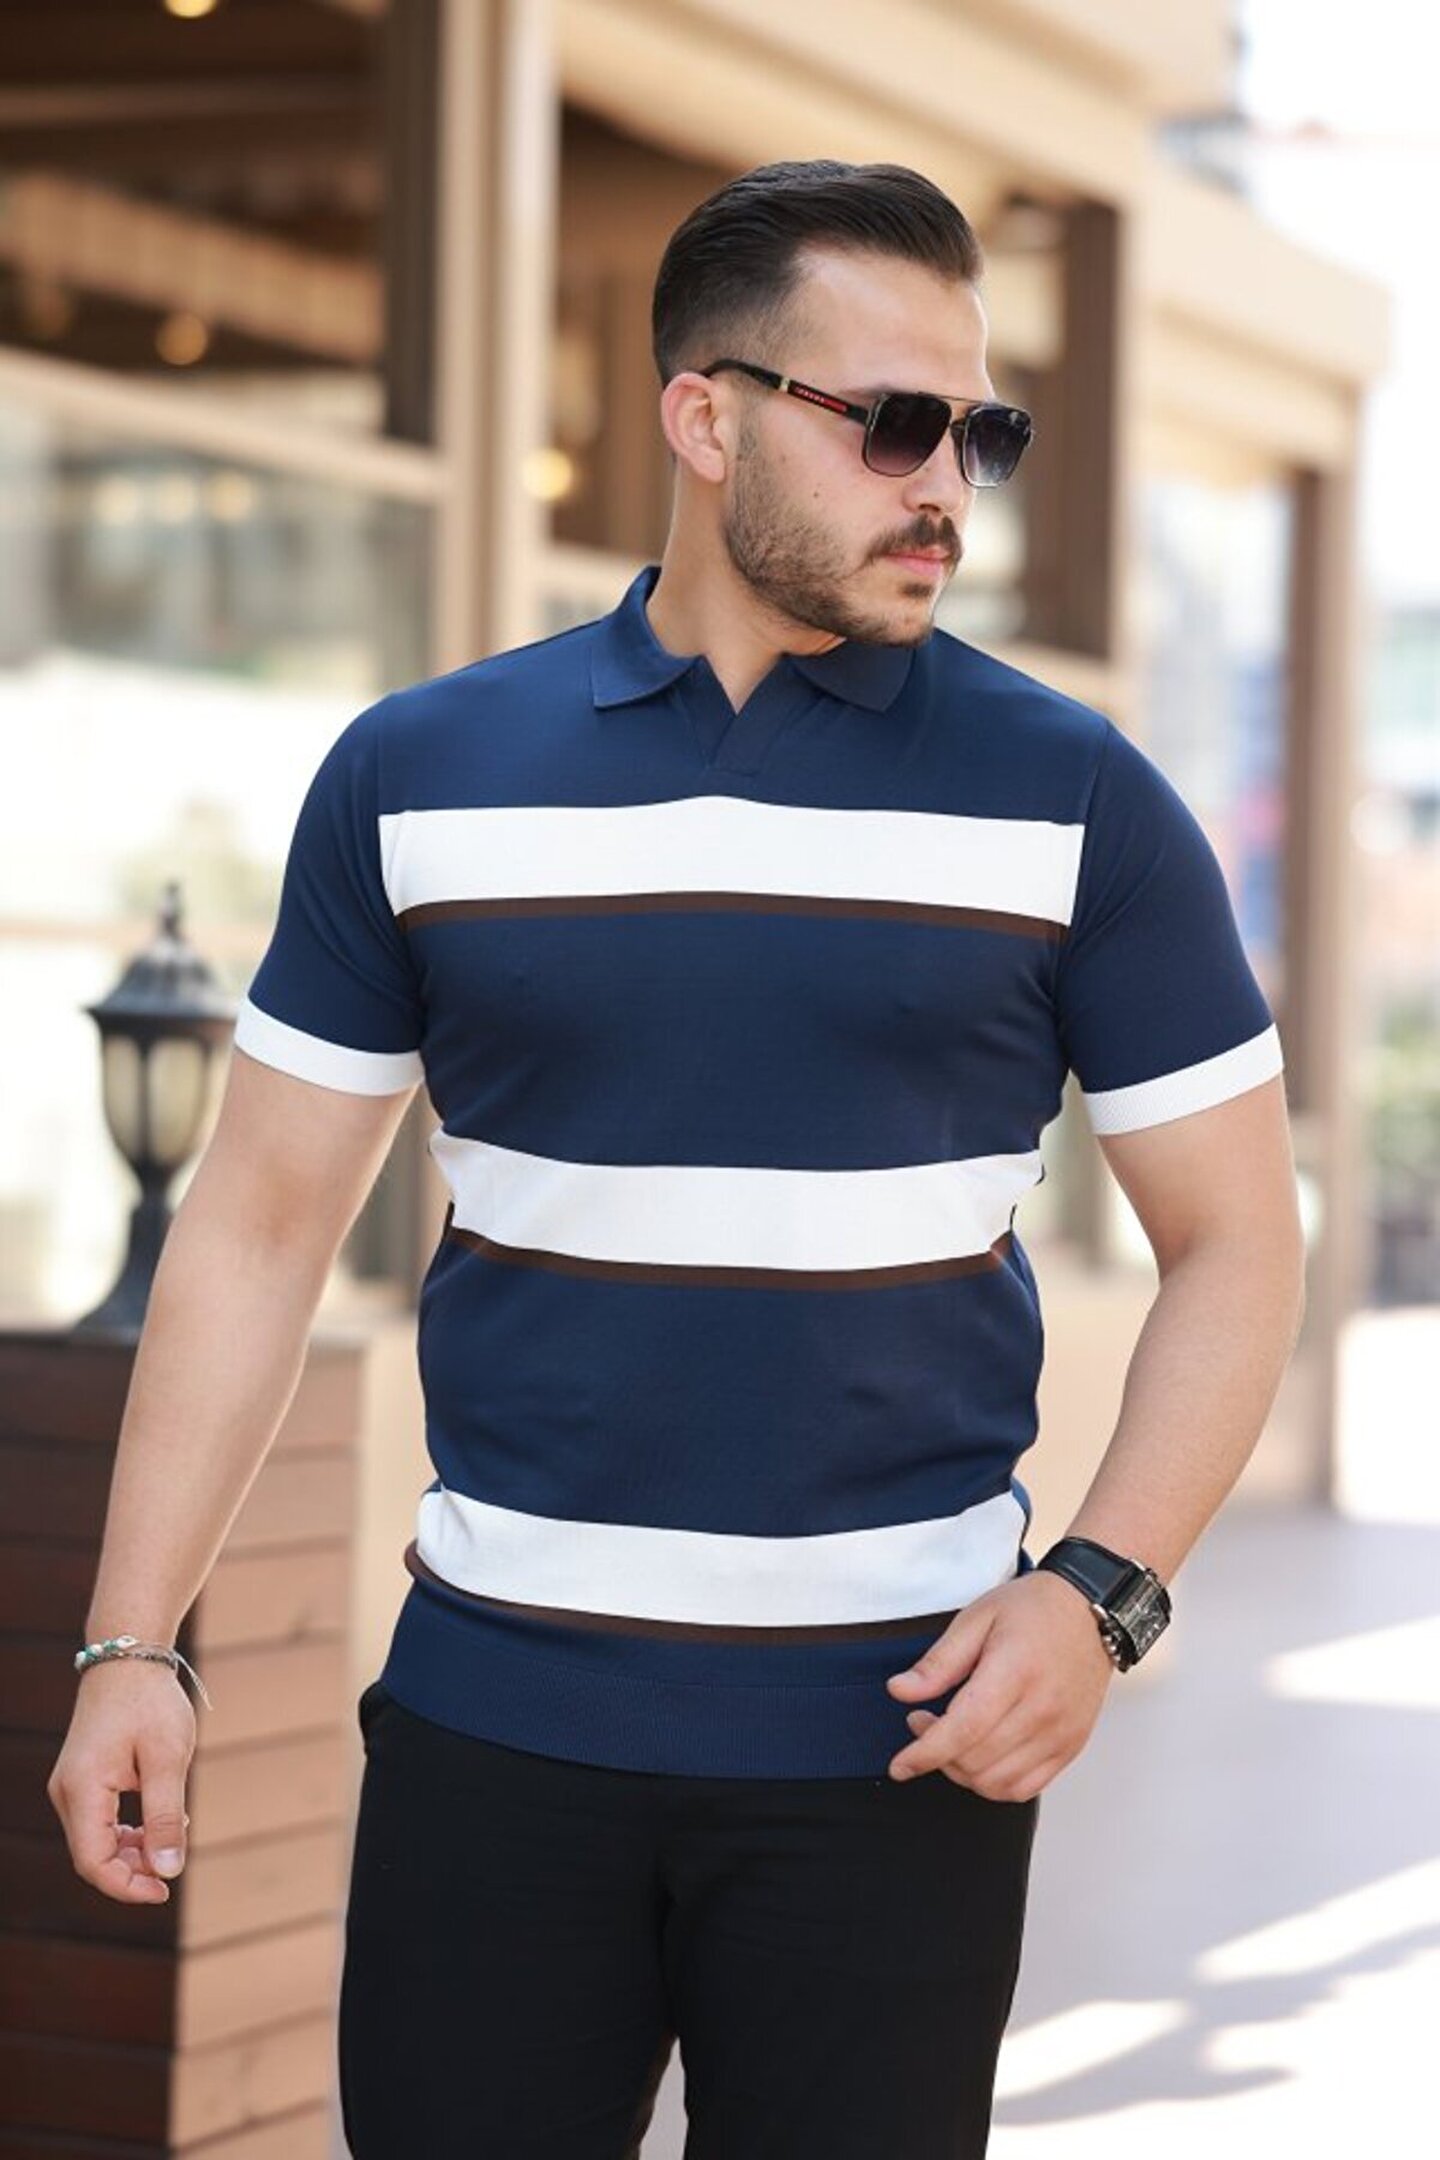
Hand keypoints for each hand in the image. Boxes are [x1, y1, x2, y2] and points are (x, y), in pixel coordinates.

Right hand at [47, 1659, 195, 1903]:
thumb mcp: (167, 1759)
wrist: (129, 1657)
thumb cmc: (150, 1703)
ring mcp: (72, 1785)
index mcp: (82, 1788)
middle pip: (92, 1855)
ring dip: (131, 1852)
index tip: (165, 1890)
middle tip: (172, 1867)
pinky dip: (128, 1832)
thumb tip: (168, 1870)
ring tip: (171, 1841)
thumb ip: (166, 1816)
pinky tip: (160, 1823)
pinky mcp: (83, 1779)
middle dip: (131, 1871)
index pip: (93, 1861)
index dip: (126, 1886)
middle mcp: (68, 1791)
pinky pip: (100, 1822)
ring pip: (96, 1841)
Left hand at [884, 1568, 1116, 1800]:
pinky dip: (993, 1784)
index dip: (925, 1754)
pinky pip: (1025, 1789)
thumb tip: (900, 1692)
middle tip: (923, 1722)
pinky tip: (980, 1757)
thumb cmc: (1033, 1609)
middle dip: (936, 1755)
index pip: (964, 1730)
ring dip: (962, 1773)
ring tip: (951, 1739)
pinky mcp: (1070, 1746)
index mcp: (1015, 1671)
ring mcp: (1060, 1733)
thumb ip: (938, 1662)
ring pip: (997, 1783)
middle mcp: (1042, 1709)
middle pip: (976, 1761)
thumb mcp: (977, 1618)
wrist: (1089, 1612)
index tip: (899, 1765)